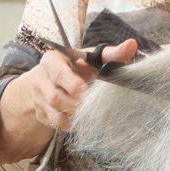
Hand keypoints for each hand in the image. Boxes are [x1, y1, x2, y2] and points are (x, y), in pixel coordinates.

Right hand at [14, 39, 140, 132]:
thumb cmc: (79, 65)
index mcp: (52, 60)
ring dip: (75, 117)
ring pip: (55, 114)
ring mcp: (37, 97)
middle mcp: (40, 78)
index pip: (59, 74)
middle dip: (77, 105)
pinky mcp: (39, 112)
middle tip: (94, 107)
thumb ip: (112, 53)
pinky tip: (82, 120)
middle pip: (56, 97)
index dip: (75, 86)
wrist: (55, 78)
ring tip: (91, 114)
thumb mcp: (93, 57)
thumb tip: (132, 44)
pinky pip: (54, 124)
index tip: (89, 93)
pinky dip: (70, 125)